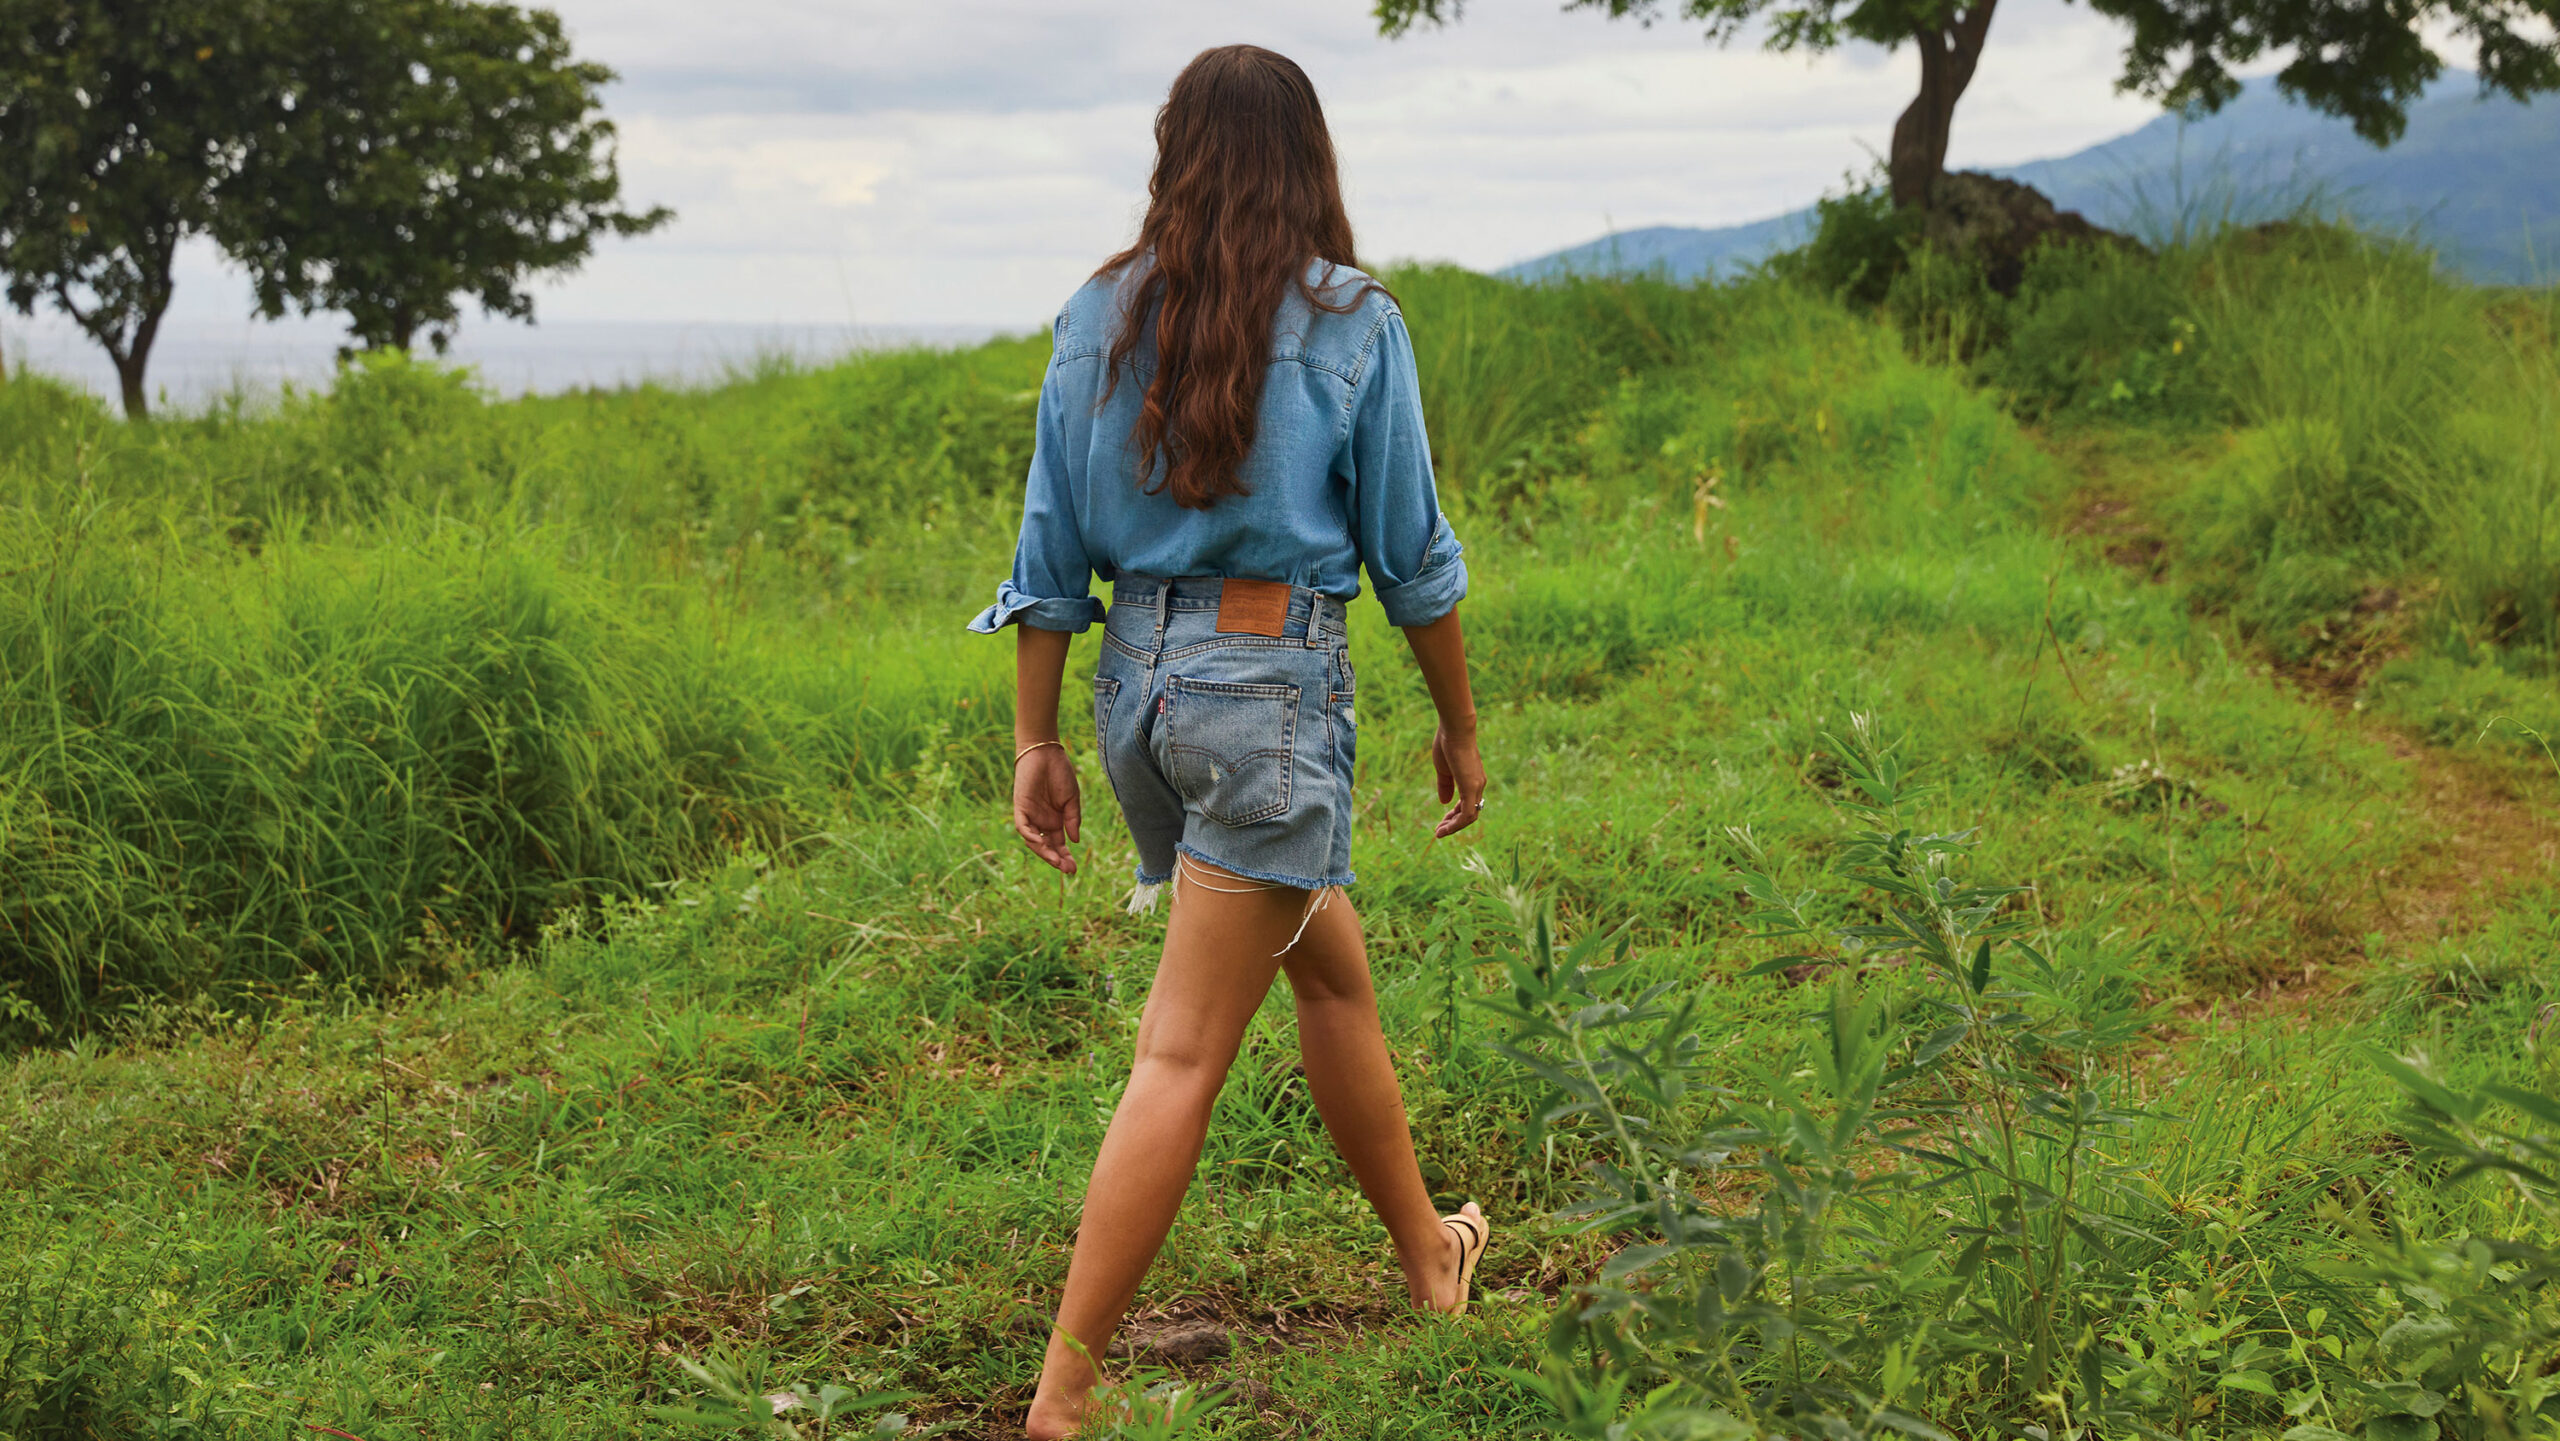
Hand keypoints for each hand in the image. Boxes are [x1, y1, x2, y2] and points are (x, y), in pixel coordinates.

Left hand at [1013, 744, 1080, 873]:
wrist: (1046, 753)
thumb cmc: (1060, 773)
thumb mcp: (1072, 799)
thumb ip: (1073, 819)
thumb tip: (1075, 841)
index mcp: (1055, 821)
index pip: (1059, 845)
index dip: (1065, 857)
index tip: (1074, 868)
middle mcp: (1042, 822)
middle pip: (1047, 847)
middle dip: (1056, 859)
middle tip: (1067, 869)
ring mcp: (1030, 816)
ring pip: (1034, 841)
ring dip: (1044, 852)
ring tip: (1056, 861)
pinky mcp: (1020, 808)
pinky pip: (1023, 827)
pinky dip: (1029, 836)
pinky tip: (1039, 843)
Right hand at [1429, 721, 1485, 837]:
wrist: (1455, 728)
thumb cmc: (1448, 743)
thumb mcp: (1444, 769)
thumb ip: (1445, 786)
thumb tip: (1444, 803)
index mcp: (1473, 778)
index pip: (1467, 803)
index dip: (1454, 815)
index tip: (1442, 822)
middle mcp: (1479, 784)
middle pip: (1470, 813)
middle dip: (1454, 824)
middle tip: (1439, 831)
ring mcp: (1476, 786)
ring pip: (1469, 817)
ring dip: (1454, 827)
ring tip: (1439, 833)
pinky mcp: (1471, 788)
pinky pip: (1466, 814)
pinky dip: (1456, 824)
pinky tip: (1444, 829)